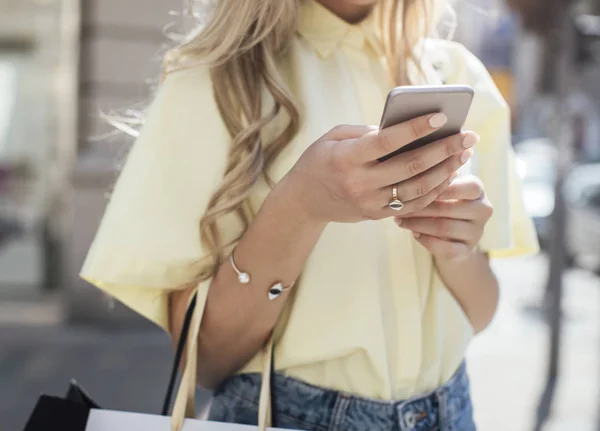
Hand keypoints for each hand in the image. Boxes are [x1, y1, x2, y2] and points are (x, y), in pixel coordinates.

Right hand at [283, 113, 477, 223]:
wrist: (303, 201)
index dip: (415, 129)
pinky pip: (412, 205)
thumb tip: (404, 128)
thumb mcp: (333, 137)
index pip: (386, 142)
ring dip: (445, 171)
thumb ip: (366, 132)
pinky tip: (448, 175)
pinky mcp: (376, 215)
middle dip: (443, 150)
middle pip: (409, 167)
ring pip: (416, 189)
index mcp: (346, 158)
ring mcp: (368, 203)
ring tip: (463, 154)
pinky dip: (433, 191)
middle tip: (468, 136)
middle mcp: (359, 183)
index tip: (441, 116)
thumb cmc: (320, 160)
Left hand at [394, 175, 492, 260]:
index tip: (415, 186)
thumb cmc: (442, 200)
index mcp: (478, 190)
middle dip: (420, 207)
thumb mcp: (442, 185)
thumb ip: (433, 177)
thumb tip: (410, 173)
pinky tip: (413, 233)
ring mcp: (477, 232)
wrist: (453, 233)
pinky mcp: (466, 251)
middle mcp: (483, 210)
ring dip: (417, 224)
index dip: (441, 187)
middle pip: (449, 208)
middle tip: (398, 205)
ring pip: (444, 228)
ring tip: (399, 219)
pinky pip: (445, 248)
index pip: (467, 186)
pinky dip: (426, 240)